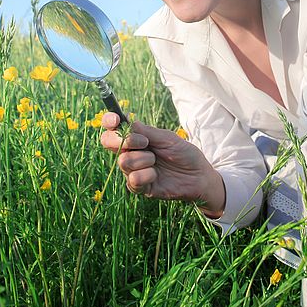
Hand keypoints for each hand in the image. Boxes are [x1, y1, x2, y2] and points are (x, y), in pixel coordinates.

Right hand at [99, 113, 225, 216]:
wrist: (198, 175)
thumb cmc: (184, 154)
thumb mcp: (168, 138)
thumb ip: (148, 132)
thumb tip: (128, 122)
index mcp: (136, 138)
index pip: (113, 129)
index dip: (109, 121)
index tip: (115, 119)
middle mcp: (131, 153)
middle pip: (108, 143)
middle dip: (124, 140)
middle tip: (144, 143)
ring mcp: (133, 170)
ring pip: (124, 161)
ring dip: (144, 159)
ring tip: (157, 161)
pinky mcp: (139, 187)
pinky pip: (133, 179)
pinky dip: (147, 174)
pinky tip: (156, 175)